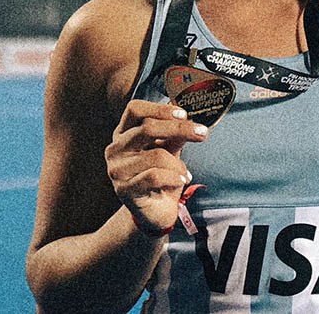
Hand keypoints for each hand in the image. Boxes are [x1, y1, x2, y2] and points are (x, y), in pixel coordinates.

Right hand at [105, 100, 208, 234]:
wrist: (155, 210)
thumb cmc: (161, 176)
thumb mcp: (169, 151)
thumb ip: (175, 136)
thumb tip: (189, 120)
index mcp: (123, 133)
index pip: (134, 109)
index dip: (160, 109)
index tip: (184, 115)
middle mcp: (116, 149)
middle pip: (147, 127)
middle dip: (179, 129)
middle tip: (202, 133)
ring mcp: (117, 170)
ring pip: (156, 155)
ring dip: (178, 164)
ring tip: (184, 172)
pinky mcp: (124, 189)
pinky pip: (155, 177)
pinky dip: (175, 177)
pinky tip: (182, 180)